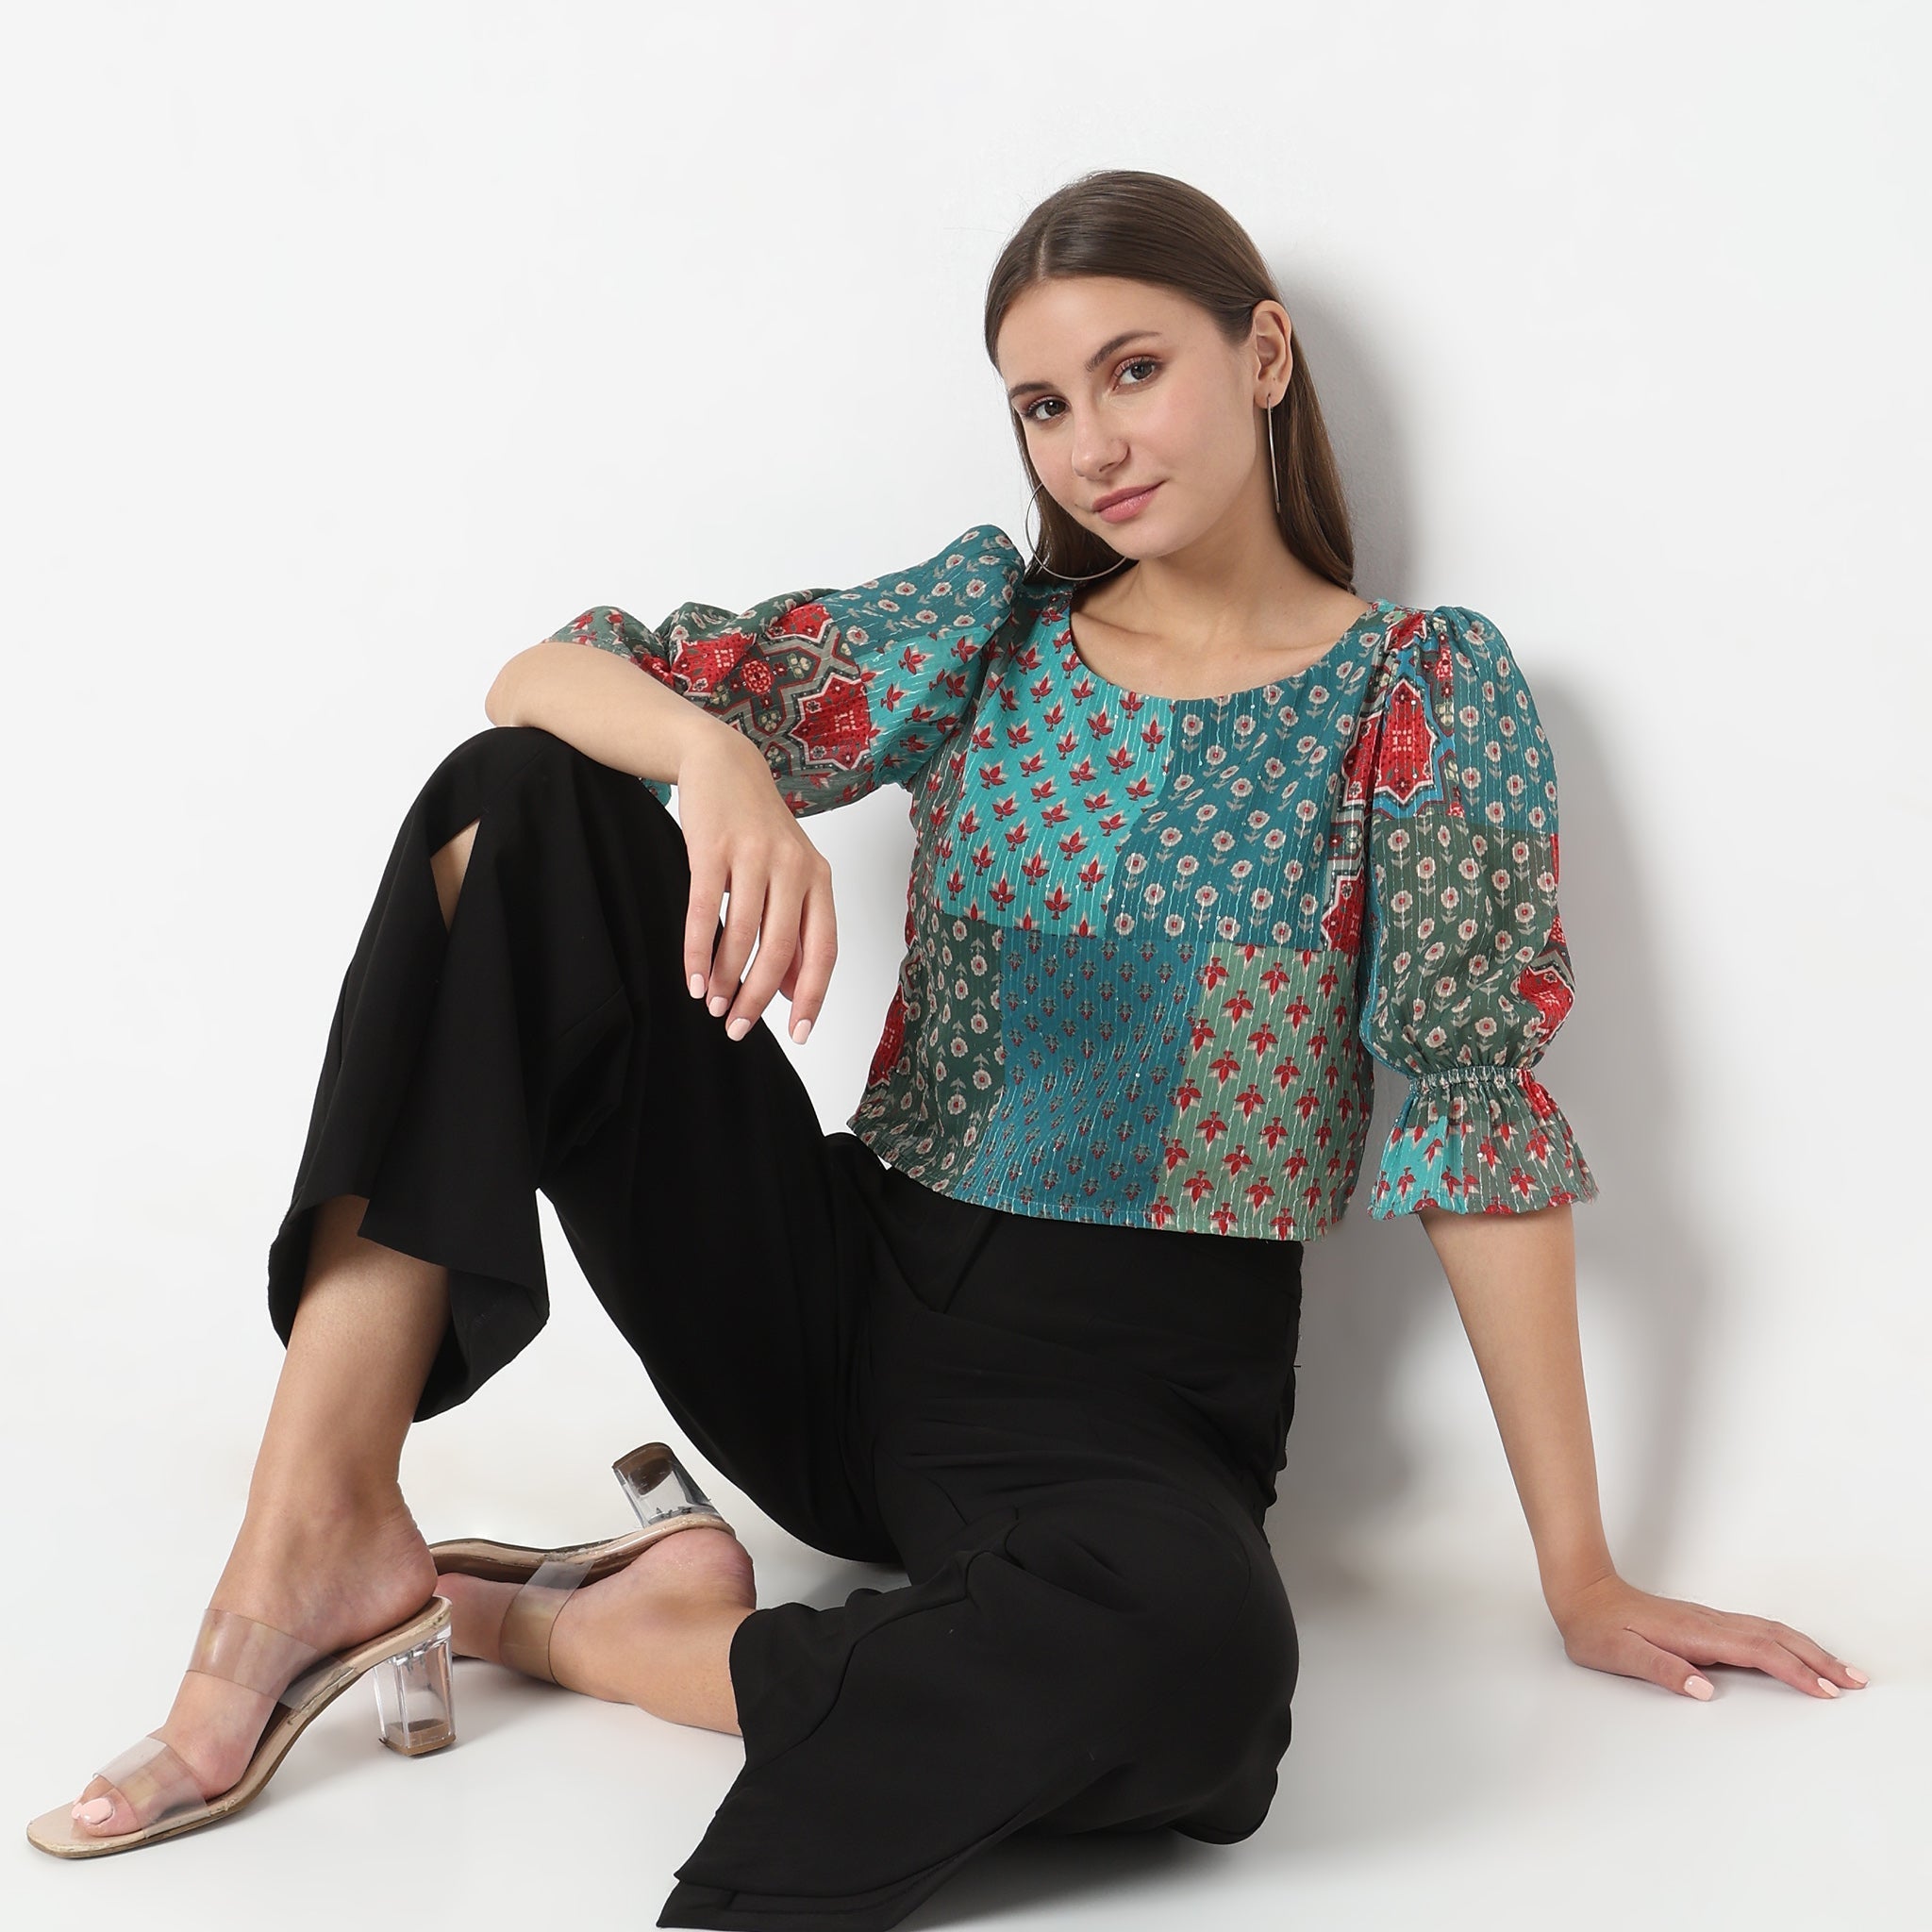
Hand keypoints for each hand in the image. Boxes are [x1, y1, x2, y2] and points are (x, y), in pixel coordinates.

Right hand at [673, 726, 838, 1046]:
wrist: (723, 763)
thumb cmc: (757, 829)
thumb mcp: (790, 875)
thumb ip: (796, 930)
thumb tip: (796, 993)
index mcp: (820, 878)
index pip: (824, 950)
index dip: (813, 997)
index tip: (798, 1036)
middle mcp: (795, 867)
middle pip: (782, 949)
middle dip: (758, 997)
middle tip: (736, 1028)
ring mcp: (754, 855)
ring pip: (743, 934)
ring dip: (724, 978)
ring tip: (711, 1005)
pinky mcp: (713, 847)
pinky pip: (704, 911)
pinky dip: (697, 952)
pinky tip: (691, 978)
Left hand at [1549, 1572, 1869, 1699]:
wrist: (1581, 1593)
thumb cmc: (1597, 1628)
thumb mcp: (1620, 1654)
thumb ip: (1662, 1670)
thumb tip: (1704, 1689)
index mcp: (1694, 1634)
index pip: (1756, 1652)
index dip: (1793, 1671)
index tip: (1824, 1690)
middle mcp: (1708, 1623)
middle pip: (1775, 1638)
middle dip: (1818, 1659)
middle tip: (1856, 1681)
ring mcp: (1708, 1620)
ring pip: (1770, 1632)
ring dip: (1808, 1650)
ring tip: (1841, 1671)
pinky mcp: (1705, 1623)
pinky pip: (1757, 1631)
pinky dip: (1786, 1643)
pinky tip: (1796, 1653)